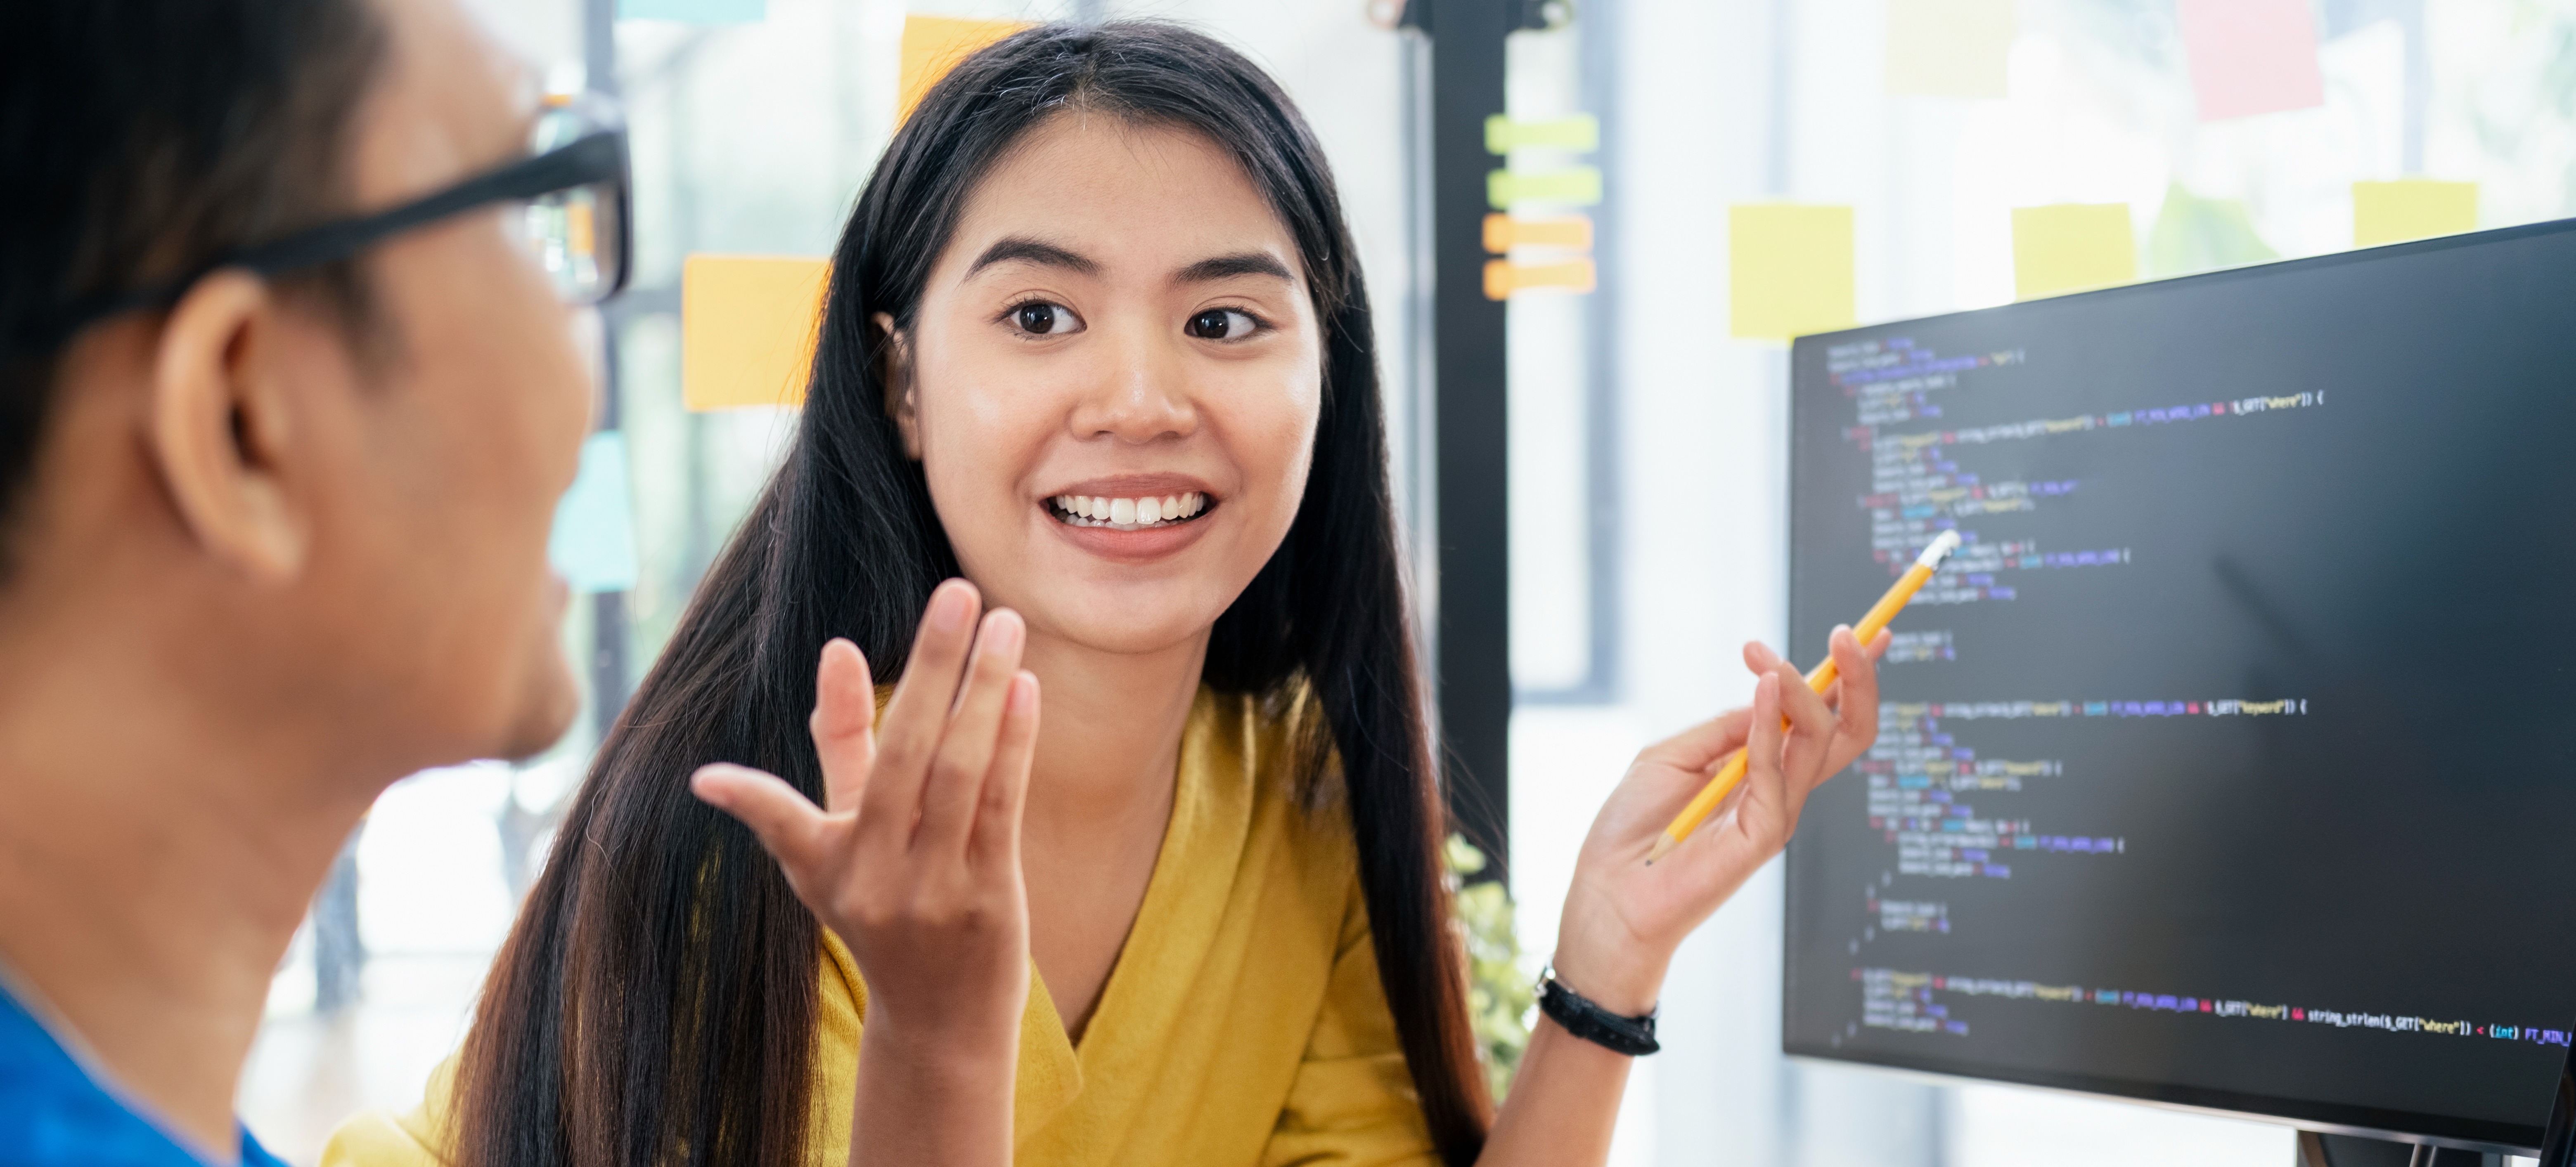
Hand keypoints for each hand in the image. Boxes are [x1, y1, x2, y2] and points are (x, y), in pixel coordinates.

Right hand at [690, 579, 1039, 1051]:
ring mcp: (935, 892)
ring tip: (1004, 622)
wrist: (939, 1019)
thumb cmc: (886, 910)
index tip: (714, 769)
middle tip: (957, 591)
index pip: (783, 817)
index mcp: (826, 867)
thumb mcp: (845, 839)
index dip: (749, 794)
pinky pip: (1002, 806)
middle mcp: (875, 880)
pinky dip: (1013, 744)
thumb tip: (835, 652)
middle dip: (931, 666)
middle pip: (905, 756)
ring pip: (962, 774)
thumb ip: (842, 743)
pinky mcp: (990, 898)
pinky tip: (1024, 687)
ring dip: (986, 690)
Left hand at [1551, 626, 1886, 1012]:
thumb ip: (1724, 728)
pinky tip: (1761, 689)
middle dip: (1856, 680)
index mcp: (1763, 770)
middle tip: (1849, 633)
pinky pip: (1777, 771)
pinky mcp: (1764, 836)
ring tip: (1769, 659)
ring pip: (1820, 743)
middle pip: (1846, 733)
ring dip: (1802, 690)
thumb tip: (1768, 692)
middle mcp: (1780, 790)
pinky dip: (1771, 725)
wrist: (1607, 891)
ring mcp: (1777, 813)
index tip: (1864, 634)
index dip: (1849, 679)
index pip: (1824, 721)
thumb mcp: (1673, 756)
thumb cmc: (1633, 828)